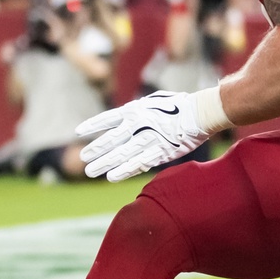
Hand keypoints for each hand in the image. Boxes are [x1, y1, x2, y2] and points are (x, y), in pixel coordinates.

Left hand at [76, 89, 211, 181]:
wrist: (200, 112)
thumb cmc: (179, 106)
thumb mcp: (154, 101)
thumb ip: (138, 111)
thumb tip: (126, 116)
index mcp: (136, 110)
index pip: (108, 118)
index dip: (93, 125)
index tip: (78, 132)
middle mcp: (138, 124)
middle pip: (111, 140)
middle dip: (96, 150)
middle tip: (83, 158)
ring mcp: (148, 139)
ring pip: (121, 154)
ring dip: (104, 163)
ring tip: (90, 172)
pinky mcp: (160, 152)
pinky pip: (138, 163)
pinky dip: (124, 170)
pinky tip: (112, 176)